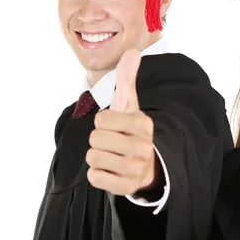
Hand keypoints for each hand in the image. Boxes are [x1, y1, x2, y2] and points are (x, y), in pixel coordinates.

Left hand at [86, 49, 159, 195]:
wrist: (146, 165)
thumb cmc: (130, 130)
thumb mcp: (129, 104)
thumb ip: (127, 78)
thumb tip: (133, 51)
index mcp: (143, 124)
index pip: (102, 119)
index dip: (102, 122)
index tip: (115, 126)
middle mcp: (143, 147)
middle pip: (95, 140)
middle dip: (98, 140)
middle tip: (112, 143)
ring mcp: (137, 169)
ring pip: (93, 159)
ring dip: (96, 157)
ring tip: (111, 157)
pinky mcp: (127, 188)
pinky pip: (95, 178)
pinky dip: (96, 174)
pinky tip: (110, 172)